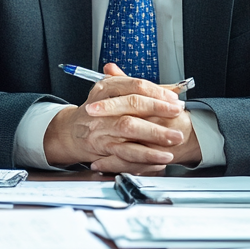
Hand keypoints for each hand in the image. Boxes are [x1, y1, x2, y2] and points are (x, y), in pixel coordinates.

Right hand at [43, 63, 196, 172]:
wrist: (72, 132)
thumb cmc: (98, 110)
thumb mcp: (115, 92)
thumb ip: (143, 90)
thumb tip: (174, 89)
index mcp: (107, 88)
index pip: (135, 86)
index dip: (158, 93)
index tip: (175, 102)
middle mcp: (103, 106)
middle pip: (132, 107)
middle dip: (158, 115)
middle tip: (177, 123)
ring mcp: (101, 127)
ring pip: (127, 131)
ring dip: (151, 141)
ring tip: (170, 149)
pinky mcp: (101, 147)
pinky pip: (122, 155)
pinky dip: (142, 160)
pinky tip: (158, 162)